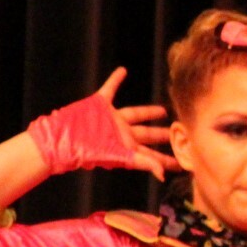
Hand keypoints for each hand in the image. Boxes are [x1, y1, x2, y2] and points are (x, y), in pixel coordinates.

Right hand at [27, 67, 178, 179]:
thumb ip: (144, 164)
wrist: (63, 140)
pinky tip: (122, 70)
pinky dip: (115, 80)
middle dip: (162, 135)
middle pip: (148, 134)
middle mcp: (122, 133)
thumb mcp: (120, 158)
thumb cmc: (88, 152)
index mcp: (127, 147)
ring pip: (135, 113)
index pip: (152, 155)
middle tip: (177, 132)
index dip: (166, 159)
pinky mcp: (99, 105)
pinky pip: (109, 89)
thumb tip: (163, 176)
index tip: (182, 162)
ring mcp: (112, 118)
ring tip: (162, 110)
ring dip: (148, 111)